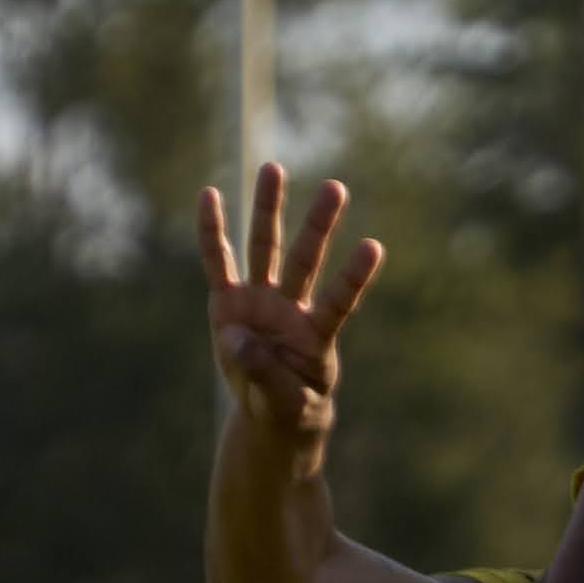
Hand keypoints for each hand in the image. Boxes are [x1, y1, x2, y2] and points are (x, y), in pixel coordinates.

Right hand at [197, 164, 385, 454]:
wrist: (270, 415)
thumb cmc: (291, 409)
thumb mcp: (284, 404)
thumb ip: (265, 374)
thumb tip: (237, 339)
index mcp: (316, 336)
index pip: (339, 301)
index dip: (354, 276)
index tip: (374, 247)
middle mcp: (291, 308)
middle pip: (306, 259)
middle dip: (318, 224)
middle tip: (336, 187)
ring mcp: (259, 301)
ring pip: (265, 248)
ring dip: (268, 209)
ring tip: (274, 167)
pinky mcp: (228, 302)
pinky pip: (218, 262)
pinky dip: (212, 231)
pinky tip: (208, 195)